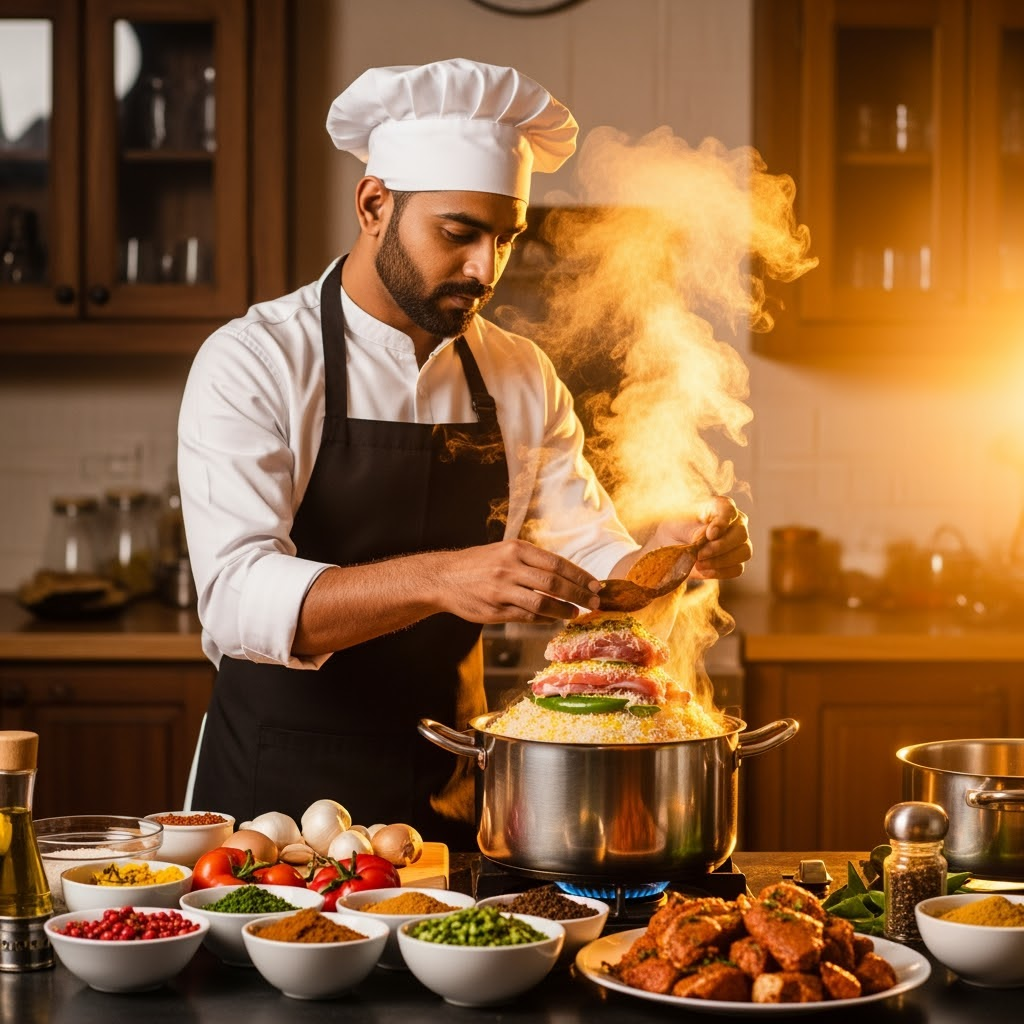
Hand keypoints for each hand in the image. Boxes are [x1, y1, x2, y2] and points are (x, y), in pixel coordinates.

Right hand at [434, 539, 600, 623]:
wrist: (442, 577)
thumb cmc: (478, 564)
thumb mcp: (504, 552)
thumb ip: (532, 562)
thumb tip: (566, 576)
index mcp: (515, 549)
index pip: (556, 563)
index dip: (579, 575)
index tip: (595, 585)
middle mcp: (510, 567)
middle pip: (554, 583)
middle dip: (579, 594)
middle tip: (594, 602)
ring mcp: (502, 590)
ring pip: (542, 603)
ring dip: (564, 610)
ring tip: (576, 613)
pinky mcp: (495, 610)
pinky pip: (526, 616)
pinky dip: (544, 618)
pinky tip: (553, 618)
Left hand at [650, 496, 750, 580]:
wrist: (671, 542)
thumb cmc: (677, 526)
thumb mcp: (680, 525)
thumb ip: (696, 530)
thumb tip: (711, 538)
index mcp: (720, 506)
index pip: (729, 510)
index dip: (723, 522)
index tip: (710, 534)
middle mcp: (735, 523)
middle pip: (741, 533)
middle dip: (720, 547)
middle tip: (700, 554)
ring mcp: (739, 543)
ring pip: (744, 552)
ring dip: (721, 561)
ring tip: (699, 563)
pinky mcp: (735, 562)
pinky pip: (737, 569)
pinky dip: (720, 571)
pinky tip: (704, 569)